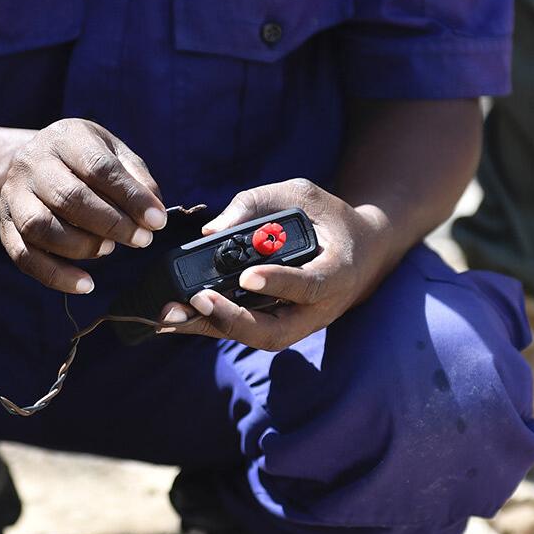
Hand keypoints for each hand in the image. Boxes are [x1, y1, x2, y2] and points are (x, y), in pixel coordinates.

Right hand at [0, 118, 167, 292]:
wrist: (32, 163)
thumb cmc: (82, 160)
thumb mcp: (112, 152)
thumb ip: (136, 178)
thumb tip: (154, 212)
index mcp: (65, 138)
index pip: (98, 167)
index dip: (131, 197)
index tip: (157, 220)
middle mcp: (32, 164)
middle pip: (69, 197)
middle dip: (111, 224)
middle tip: (141, 239)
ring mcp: (14, 196)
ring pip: (40, 227)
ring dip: (82, 246)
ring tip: (109, 249)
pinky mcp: (6, 227)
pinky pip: (25, 257)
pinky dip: (56, 276)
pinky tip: (85, 284)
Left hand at [158, 178, 394, 350]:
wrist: (360, 251)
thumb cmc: (328, 219)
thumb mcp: (301, 195)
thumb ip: (259, 203)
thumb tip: (212, 230)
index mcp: (337, 272)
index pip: (309, 285)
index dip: (279, 283)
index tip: (247, 277)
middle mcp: (318, 309)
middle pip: (276, 331)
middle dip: (234, 321)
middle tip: (198, 301)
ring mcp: (298, 323)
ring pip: (256, 338)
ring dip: (213, 328)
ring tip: (173, 314)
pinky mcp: (278, 325)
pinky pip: (245, 331)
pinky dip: (211, 324)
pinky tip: (178, 316)